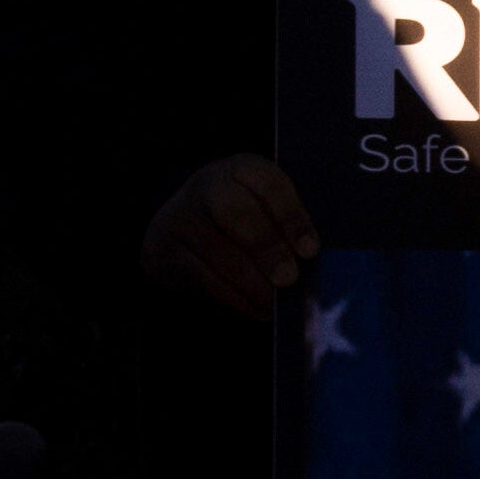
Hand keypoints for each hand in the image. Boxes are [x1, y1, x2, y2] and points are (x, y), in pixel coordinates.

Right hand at [146, 154, 315, 320]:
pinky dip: (234, 297)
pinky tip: (257, 309)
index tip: (310, 250)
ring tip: (275, 301)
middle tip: (289, 278)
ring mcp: (182, 219)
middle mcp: (207, 188)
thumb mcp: (264, 206)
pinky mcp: (167, 252)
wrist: (179, 228)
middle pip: (236, 213)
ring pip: (216, 249)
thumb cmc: (242, 218)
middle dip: (266, 248)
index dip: (291, 216)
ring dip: (250, 281)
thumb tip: (312, 260)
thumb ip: (286, 224)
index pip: (267, 183)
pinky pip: (203, 277)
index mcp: (241, 169)